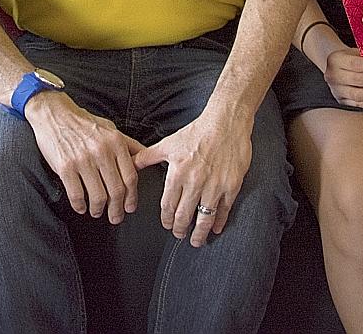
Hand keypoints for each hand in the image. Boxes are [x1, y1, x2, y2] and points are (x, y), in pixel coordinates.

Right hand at [25, 93, 145, 224]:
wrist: (54, 114)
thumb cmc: (83, 122)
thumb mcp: (110, 128)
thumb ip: (128, 144)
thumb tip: (145, 158)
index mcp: (115, 142)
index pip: (130, 177)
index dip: (132, 197)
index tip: (130, 206)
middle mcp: (101, 151)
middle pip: (116, 190)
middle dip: (117, 210)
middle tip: (115, 217)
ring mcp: (83, 160)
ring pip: (98, 196)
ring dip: (98, 210)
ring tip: (97, 211)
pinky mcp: (65, 167)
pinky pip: (76, 194)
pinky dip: (80, 206)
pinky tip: (81, 207)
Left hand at [132, 112, 251, 246]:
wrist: (226, 122)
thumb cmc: (196, 132)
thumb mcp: (168, 143)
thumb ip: (148, 156)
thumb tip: (131, 164)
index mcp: (178, 173)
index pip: (168, 205)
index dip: (166, 219)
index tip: (167, 225)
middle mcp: (195, 182)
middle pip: (184, 216)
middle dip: (179, 229)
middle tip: (179, 234)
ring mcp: (214, 186)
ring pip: (204, 218)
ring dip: (198, 233)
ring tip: (195, 240)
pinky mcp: (231, 186)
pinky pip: (224, 210)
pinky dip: (219, 222)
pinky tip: (215, 228)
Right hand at [322, 47, 362, 108]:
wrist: (337, 68)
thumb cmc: (350, 59)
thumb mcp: (355, 52)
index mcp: (336, 59)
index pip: (356, 64)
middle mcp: (333, 75)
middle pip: (358, 80)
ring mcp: (336, 90)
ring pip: (358, 95)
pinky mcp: (341, 101)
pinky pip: (358, 105)